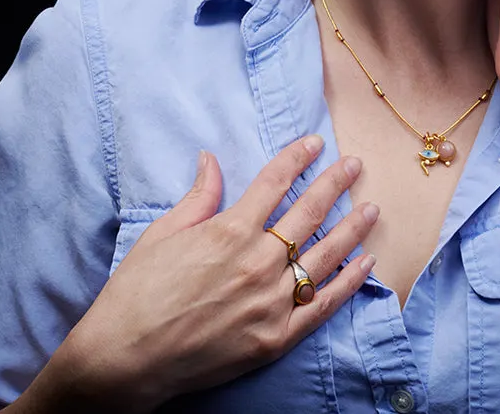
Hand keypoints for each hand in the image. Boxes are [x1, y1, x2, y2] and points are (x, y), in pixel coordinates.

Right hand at [45, 137, 377, 411]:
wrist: (128, 357)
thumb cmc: (137, 292)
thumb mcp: (162, 234)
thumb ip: (198, 197)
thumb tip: (210, 159)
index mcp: (228, 231)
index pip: (273, 183)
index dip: (296, 159)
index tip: (314, 143)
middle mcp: (257, 262)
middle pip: (307, 213)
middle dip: (334, 184)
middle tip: (354, 166)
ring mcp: (271, 302)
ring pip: (324, 256)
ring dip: (351, 229)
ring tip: (371, 209)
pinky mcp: (276, 337)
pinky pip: (322, 305)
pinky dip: (348, 283)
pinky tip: (365, 264)